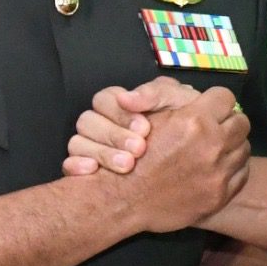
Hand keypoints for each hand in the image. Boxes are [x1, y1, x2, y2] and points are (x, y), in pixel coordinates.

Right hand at [62, 78, 195, 176]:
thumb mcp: (181, 104)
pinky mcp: (89, 171)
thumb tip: (127, 98)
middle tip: (140, 148)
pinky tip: (93, 171)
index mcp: (123, 105)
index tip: (145, 127)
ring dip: (100, 152)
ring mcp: (94, 147)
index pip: (105, 99)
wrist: (197, 163)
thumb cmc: (189, 127)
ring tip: (126, 165)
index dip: (121, 112)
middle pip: (87, 121)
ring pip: (77, 142)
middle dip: (113, 134)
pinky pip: (69, 164)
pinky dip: (77, 165)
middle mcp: (105, 124)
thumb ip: (157, 94)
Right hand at [115, 88, 248, 234]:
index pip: (226, 98)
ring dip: (231, 145)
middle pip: (241, 122)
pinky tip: (215, 168)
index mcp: (194, 120)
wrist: (124, 199)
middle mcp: (212, 145)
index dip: (216, 101)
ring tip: (214, 149)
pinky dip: (232, 169)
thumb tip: (197, 92)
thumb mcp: (149, 115)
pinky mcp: (220, 195)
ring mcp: (218, 173)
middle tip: (214, 128)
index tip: (209, 108)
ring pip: (244, 148)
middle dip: (228, 122)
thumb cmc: (133, 153)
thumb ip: (174, 97)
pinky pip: (241, 173)